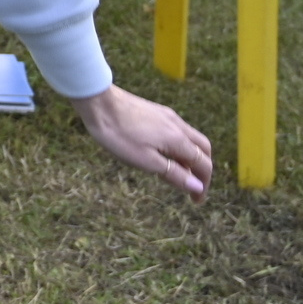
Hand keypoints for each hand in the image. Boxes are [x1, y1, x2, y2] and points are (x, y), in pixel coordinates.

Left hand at [70, 84, 211, 200]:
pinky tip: (164, 152)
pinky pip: (178, 130)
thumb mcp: (146, 161)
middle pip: (203, 149)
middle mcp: (178, 125)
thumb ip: (174, 174)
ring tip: (178, 172)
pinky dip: (180, 145)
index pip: (203, 164)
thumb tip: (198, 187)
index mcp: (179, 140)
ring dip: (191, 157)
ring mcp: (168, 116)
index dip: (203, 184)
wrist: (99, 103)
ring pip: (191, 138)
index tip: (197, 200)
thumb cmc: (119, 135)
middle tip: (193, 186)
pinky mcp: (156, 111)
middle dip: (203, 169)